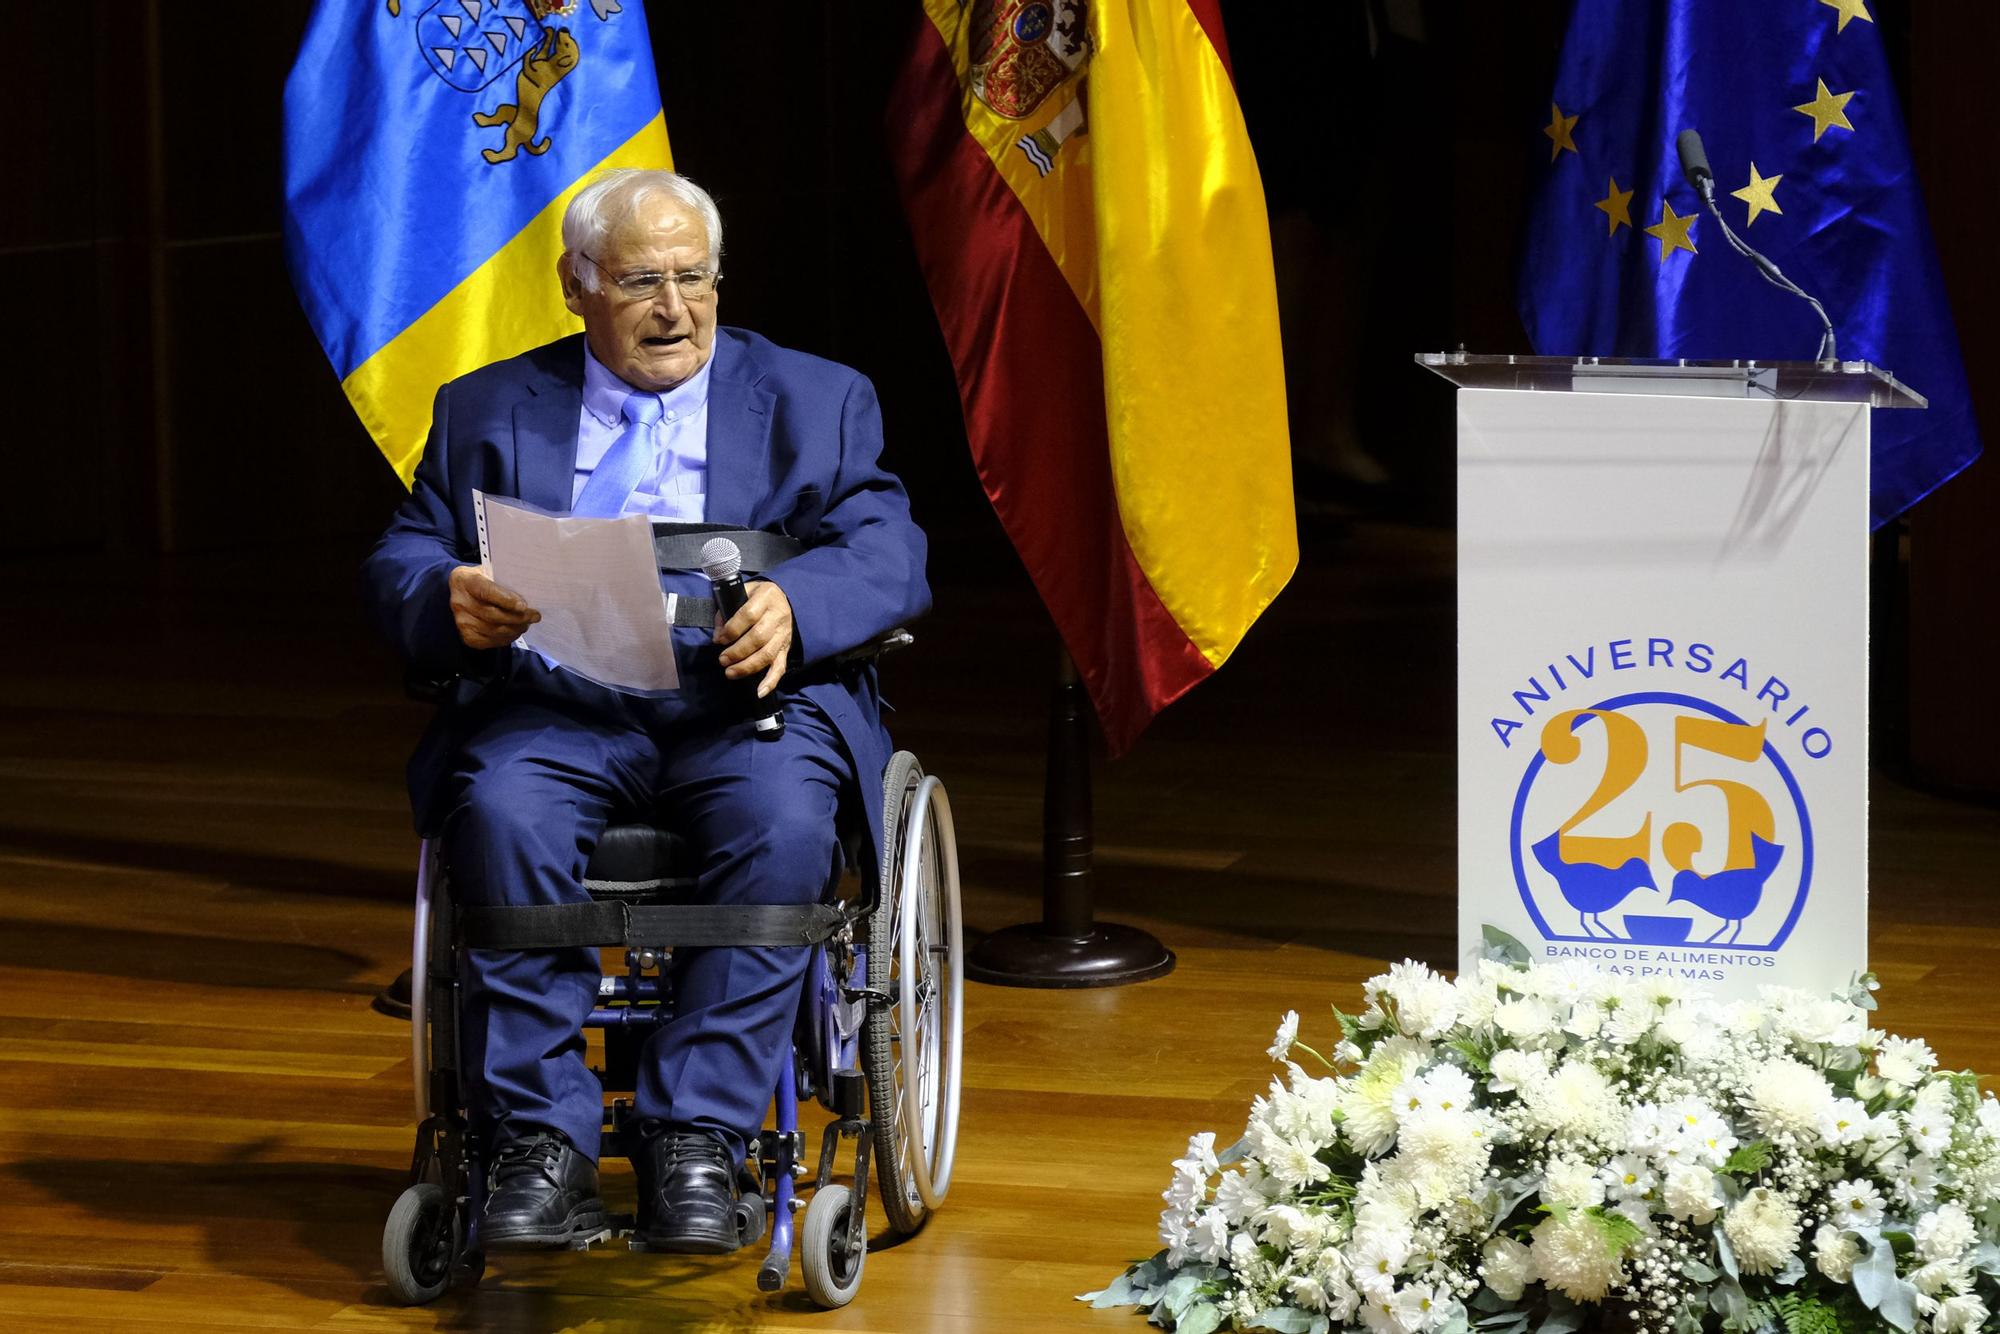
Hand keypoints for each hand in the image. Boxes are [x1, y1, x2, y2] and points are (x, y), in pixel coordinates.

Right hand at [448, 565, 539, 649]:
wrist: (463, 592)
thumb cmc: (483, 580)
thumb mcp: (490, 571)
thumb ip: (504, 580)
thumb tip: (529, 593)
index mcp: (465, 580)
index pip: (486, 591)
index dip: (506, 600)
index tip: (523, 606)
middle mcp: (459, 601)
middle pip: (492, 614)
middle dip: (517, 617)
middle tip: (534, 616)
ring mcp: (461, 621)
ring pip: (493, 630)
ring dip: (515, 629)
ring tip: (527, 623)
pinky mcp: (466, 636)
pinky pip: (490, 641)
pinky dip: (506, 638)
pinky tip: (515, 631)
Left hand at [716, 580, 793, 697]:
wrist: (783, 599)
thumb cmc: (756, 597)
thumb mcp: (741, 593)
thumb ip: (726, 612)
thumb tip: (717, 636)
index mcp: (766, 597)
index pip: (749, 615)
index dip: (732, 629)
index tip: (719, 640)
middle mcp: (778, 616)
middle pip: (759, 637)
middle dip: (738, 651)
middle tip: (722, 660)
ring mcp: (784, 634)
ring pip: (768, 654)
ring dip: (748, 666)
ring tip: (731, 673)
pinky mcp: (785, 649)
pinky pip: (780, 667)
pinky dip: (771, 681)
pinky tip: (759, 692)